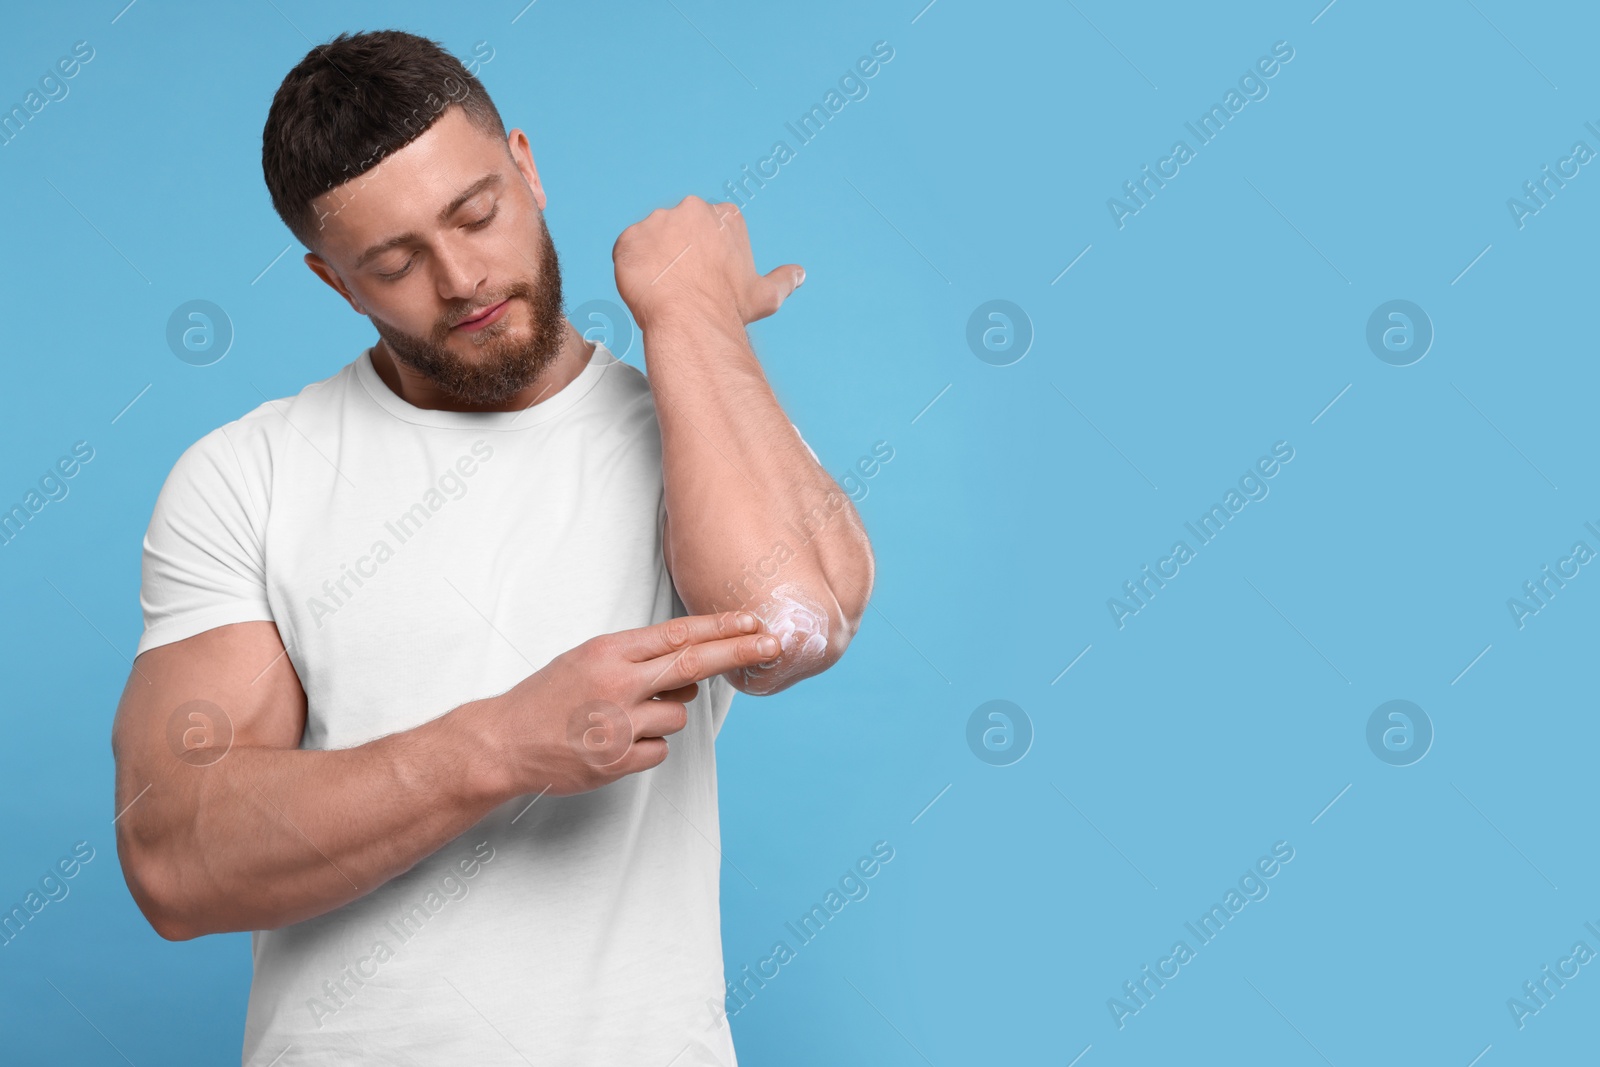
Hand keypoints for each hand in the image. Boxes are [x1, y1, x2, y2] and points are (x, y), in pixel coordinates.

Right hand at [474, 611, 778, 797]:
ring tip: (622, 718)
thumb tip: (691, 664)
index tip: (752, 622)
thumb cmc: (547, 698)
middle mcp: (617, 684)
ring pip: (678, 716)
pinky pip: (660, 750)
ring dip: (664, 716)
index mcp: (608, 652)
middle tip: (773, 644)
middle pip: (693, 664)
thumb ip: (637, 658)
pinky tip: (616, 743)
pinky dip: (647, 746)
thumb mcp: (587, 659)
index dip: (720, 628)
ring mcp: (618, 725)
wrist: (503, 742)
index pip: (677, 634)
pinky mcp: (617, 761)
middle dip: (738, 651)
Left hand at [612, 195, 804, 329]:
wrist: (690, 320)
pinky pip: (627, 252)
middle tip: (683, 283)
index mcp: (725, 216)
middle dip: (678, 252)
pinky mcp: (629, 237)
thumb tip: (800, 274)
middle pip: (678, 229)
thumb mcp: (765, 295)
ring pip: (651, 240)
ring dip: (654, 260)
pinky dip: (632, 269)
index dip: (706, 255)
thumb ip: (784, 280)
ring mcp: (657, 220)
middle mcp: (691, 209)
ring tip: (664, 289)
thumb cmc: (729, 308)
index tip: (707, 276)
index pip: (709, 229)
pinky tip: (645, 289)